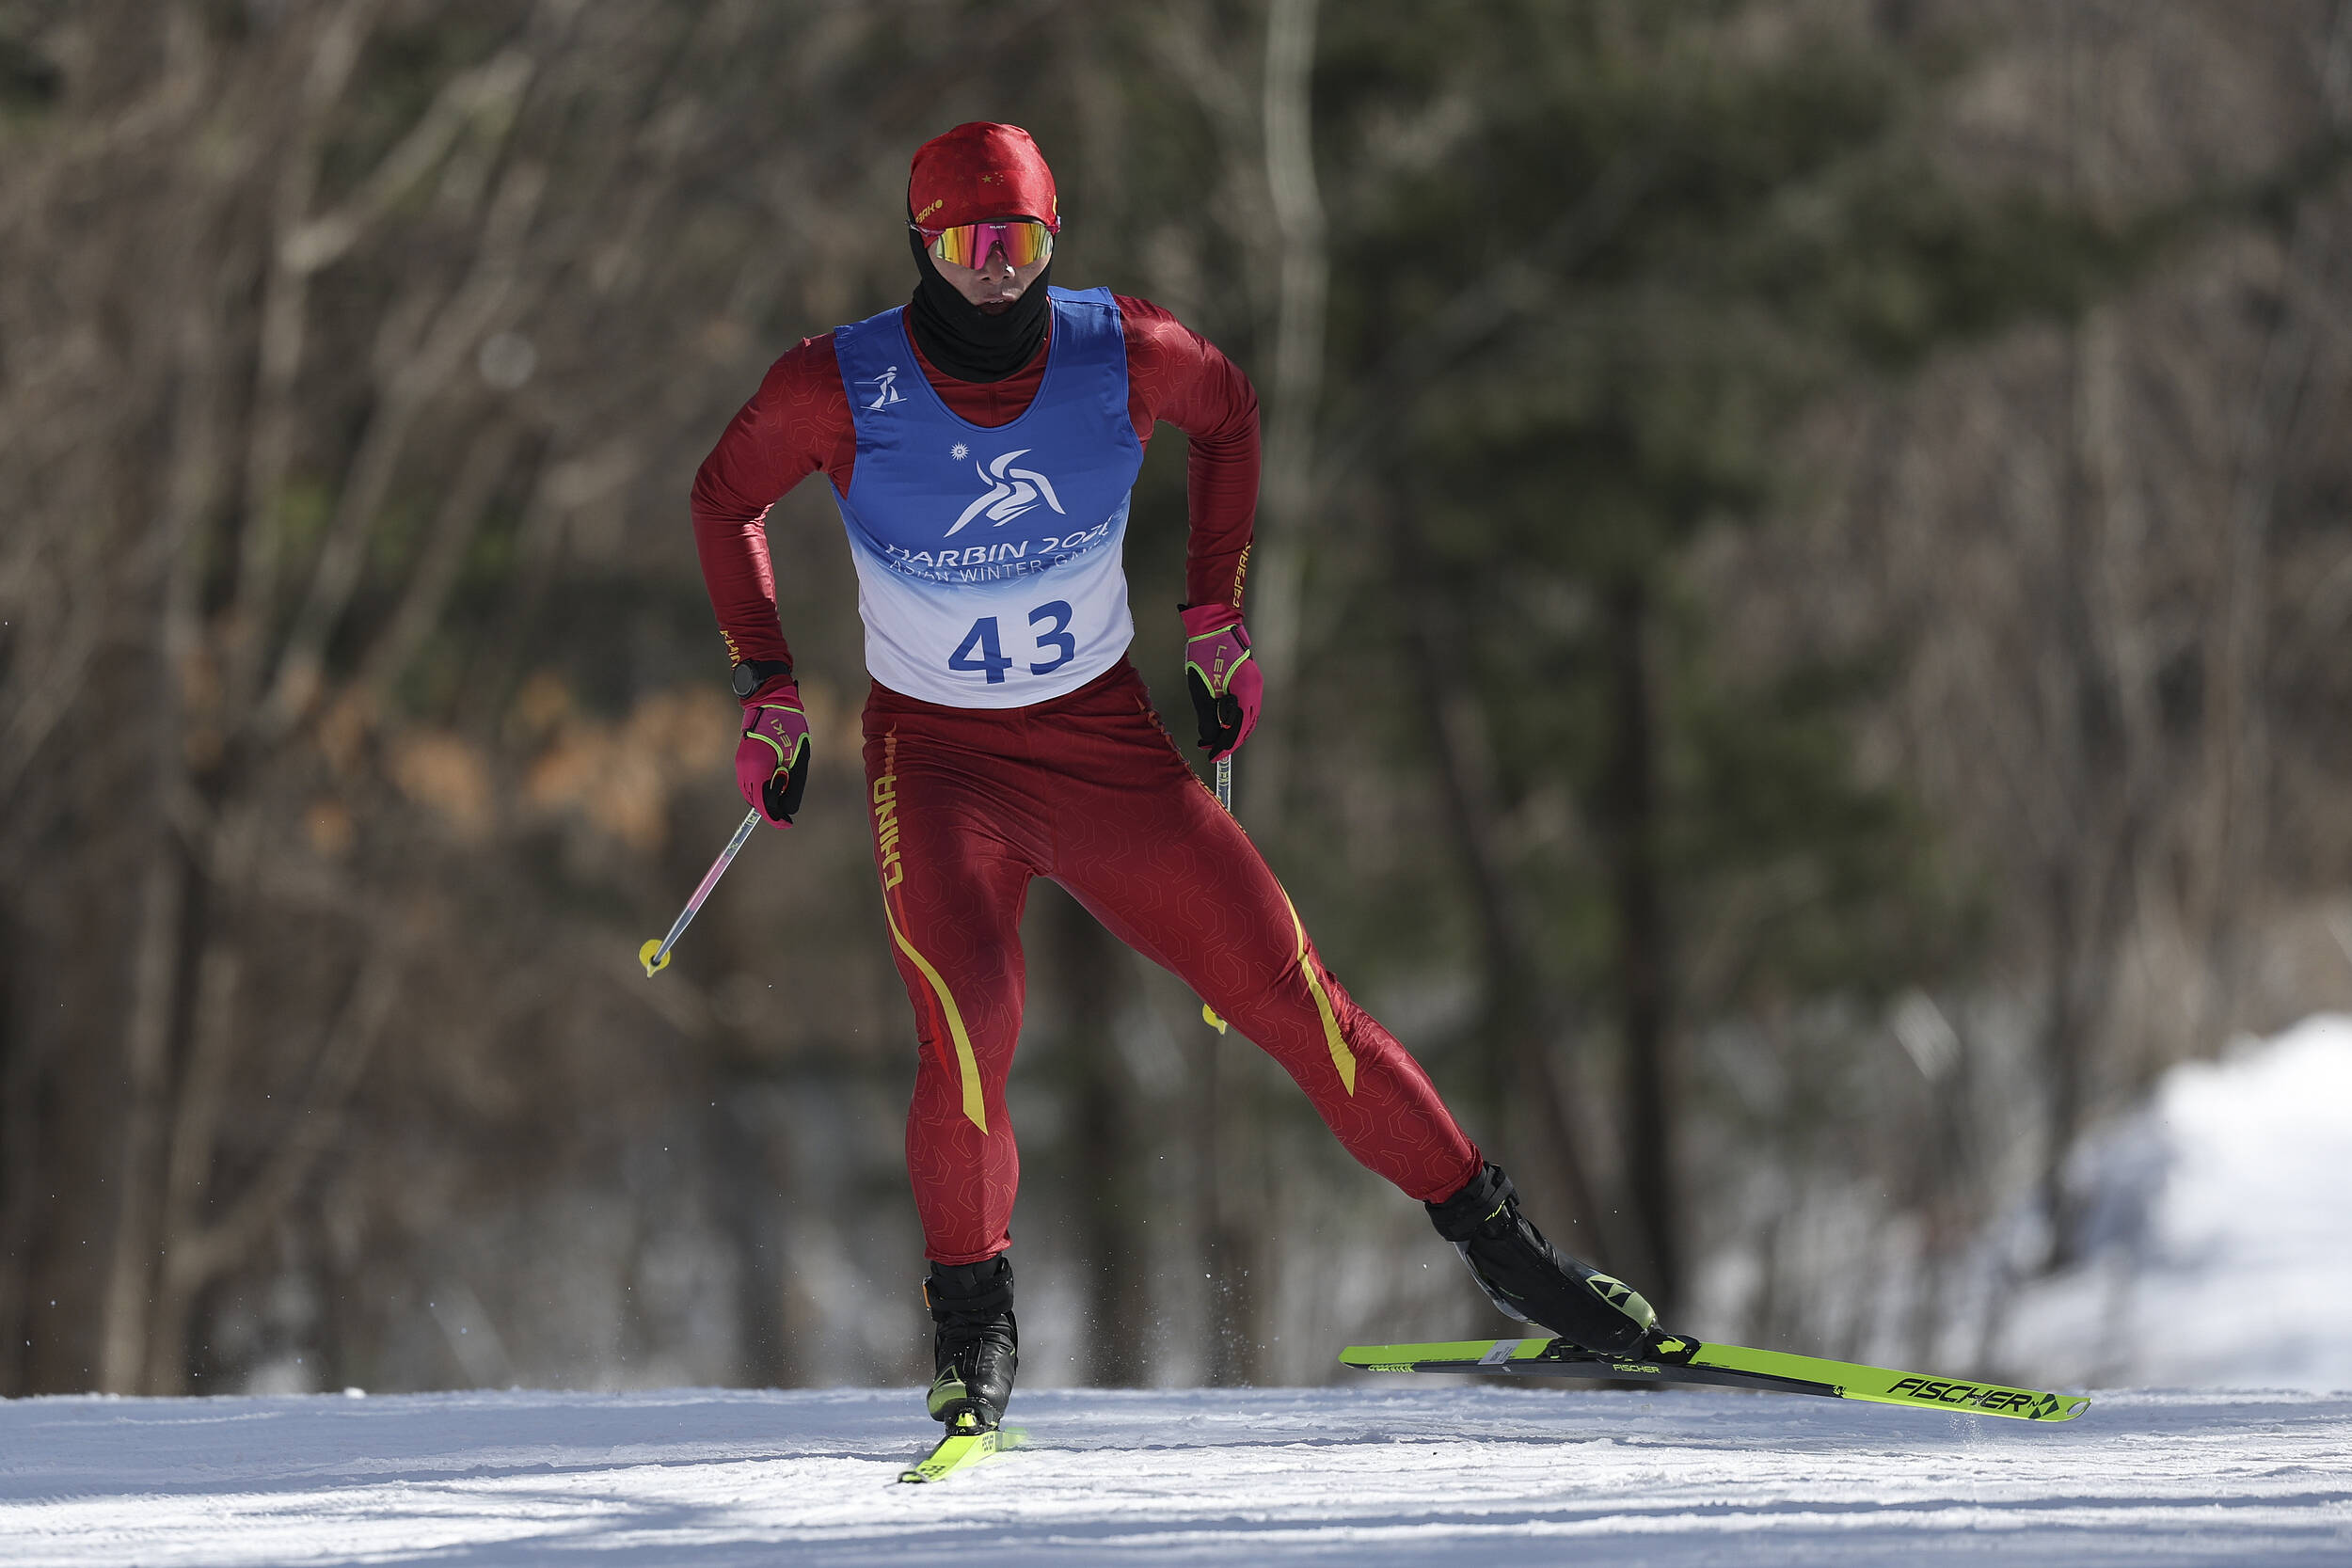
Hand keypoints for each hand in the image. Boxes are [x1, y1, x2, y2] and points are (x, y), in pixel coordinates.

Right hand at [735, 684, 811, 825]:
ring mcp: (740, 762)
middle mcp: (745, 767)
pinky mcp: (740, 758)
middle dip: (770, 808)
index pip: (763, 803)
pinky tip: (774, 781)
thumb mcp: (799, 760)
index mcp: (759, 767)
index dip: (775, 817)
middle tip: (787, 808)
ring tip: (783, 787)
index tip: (786, 824)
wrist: (772, 702)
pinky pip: (748, 782)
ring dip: (765, 798)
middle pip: (755, 801)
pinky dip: (760, 787)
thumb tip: (788, 811)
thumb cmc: (790, 728)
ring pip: (750, 793)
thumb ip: (793, 787)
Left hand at [1180, 604, 1260, 760]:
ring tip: (1215, 738)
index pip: (1238, 728)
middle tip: (1212, 750)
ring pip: (1247, 717)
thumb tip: (1209, 739)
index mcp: (1246, 691)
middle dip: (1230, 740)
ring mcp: (1255, 683)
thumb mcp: (1202, 689)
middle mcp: (1255, 689)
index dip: (1226, 746)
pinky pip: (1245, 706)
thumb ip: (1208, 716)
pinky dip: (1235, 717)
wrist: (1214, 623)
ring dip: (1233, 730)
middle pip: (1246, 725)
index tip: (1214, 757)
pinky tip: (1223, 721)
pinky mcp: (1249, 679)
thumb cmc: (1207, 652)